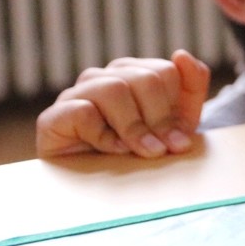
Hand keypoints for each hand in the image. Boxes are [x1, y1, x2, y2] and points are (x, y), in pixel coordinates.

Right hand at [35, 49, 210, 157]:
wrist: (94, 190)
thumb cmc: (138, 150)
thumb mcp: (176, 123)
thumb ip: (191, 87)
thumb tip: (182, 54)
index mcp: (134, 72)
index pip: (165, 71)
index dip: (176, 107)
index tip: (180, 139)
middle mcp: (105, 76)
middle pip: (144, 79)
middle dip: (159, 118)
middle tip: (163, 150)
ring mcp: (78, 94)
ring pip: (115, 90)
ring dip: (134, 126)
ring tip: (143, 152)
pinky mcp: (54, 117)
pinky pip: (83, 112)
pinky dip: (104, 134)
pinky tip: (113, 151)